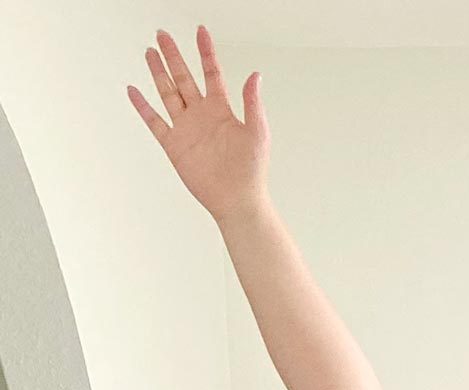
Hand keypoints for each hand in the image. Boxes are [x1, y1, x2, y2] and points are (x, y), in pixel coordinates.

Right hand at [127, 25, 268, 221]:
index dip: (206, 52)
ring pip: (168, 93)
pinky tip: (134, 91)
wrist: (236, 199)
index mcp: (222, 110)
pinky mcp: (174, 145)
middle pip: (183, 78)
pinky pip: (154, 121)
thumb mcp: (257, 133)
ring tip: (150, 52)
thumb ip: (253, 103)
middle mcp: (202, 115)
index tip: (200, 31)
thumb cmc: (251, 171)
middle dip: (173, 56)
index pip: (211, 73)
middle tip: (162, 34)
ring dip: (158, 73)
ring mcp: (186, 128)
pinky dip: (142, 106)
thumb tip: (255, 75)